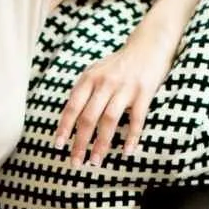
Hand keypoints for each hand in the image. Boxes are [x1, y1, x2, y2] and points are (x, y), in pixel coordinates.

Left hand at [54, 31, 173, 166]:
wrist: (149, 45)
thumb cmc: (120, 64)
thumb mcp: (96, 72)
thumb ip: (84, 92)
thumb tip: (69, 119)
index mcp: (89, 78)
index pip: (72, 107)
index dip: (64, 127)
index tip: (59, 146)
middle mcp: (105, 83)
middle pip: (88, 117)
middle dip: (80, 143)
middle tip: (75, 163)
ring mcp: (125, 88)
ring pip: (109, 121)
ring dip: (101, 144)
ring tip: (95, 162)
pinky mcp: (144, 92)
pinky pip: (137, 119)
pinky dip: (132, 137)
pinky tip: (127, 152)